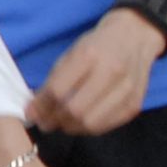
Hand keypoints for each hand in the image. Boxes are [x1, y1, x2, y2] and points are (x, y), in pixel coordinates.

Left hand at [24, 8, 163, 139]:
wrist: (135, 37)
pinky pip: (106, 127)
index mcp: (90, 55)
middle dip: (54, 120)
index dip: (41, 106)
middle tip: (44, 122)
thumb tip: (35, 109)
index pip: (58, 90)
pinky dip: (88, 128)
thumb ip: (53, 80)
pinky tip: (79, 122)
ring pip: (90, 123)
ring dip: (70, 127)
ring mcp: (126, 91)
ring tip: (60, 122)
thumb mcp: (71, 53)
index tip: (30, 113)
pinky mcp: (134, 105)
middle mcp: (111, 73)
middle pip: (75, 111)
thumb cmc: (98, 45)